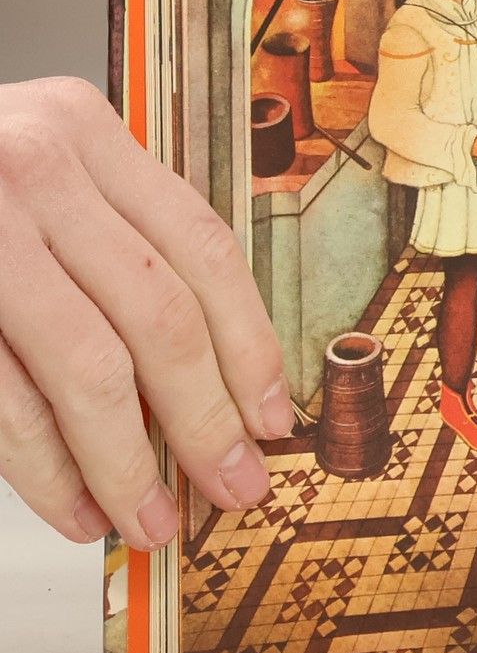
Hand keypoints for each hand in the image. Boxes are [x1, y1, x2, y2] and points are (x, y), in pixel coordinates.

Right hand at [0, 77, 290, 548]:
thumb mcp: (38, 170)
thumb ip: (114, 240)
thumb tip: (208, 375)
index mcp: (82, 130)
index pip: (202, 247)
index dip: (249, 341)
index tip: (273, 415)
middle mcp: (33, 169)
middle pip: (159, 314)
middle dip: (205, 417)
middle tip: (235, 484)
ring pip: (87, 368)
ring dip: (127, 462)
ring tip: (151, 521)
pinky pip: (3, 402)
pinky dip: (46, 469)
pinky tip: (75, 508)